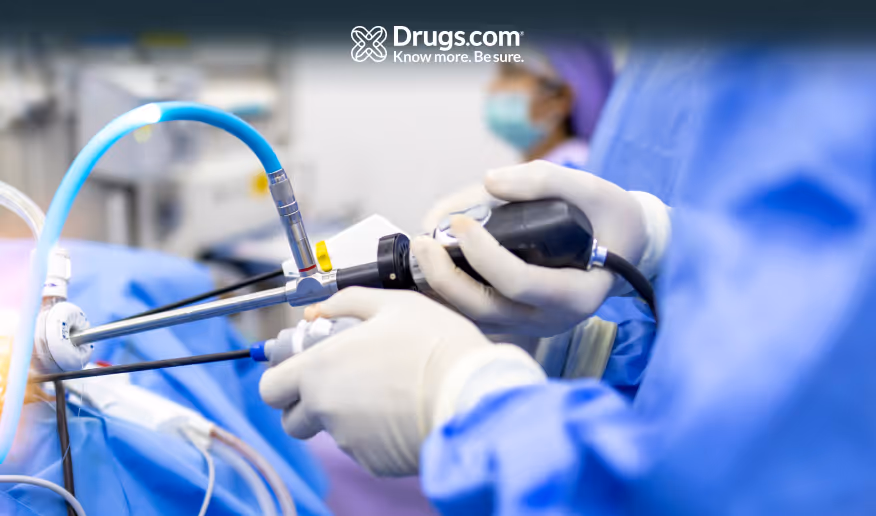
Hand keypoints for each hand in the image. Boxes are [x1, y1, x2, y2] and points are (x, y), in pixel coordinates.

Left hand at [259, 287, 544, 476]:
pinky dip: (376, 433)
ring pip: (333, 431)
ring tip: (390, 389)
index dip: (282, 378)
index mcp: (320, 370)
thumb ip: (347, 302)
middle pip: (293, 420)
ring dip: (349, 414)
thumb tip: (318, 311)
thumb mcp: (394, 304)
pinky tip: (404, 410)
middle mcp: (326, 410)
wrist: (474, 394)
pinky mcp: (375, 462)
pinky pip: (364, 447)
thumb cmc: (436, 345)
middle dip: (307, 404)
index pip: (270, 388)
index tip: (302, 368)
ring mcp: (349, 441)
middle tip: (342, 382)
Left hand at [413, 160, 668, 336]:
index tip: (461, 221)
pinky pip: (472, 314)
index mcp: (578, 294)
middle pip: (486, 309)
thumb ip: (545, 180)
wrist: (626, 245)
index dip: (483, 253)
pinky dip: (446, 292)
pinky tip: (430, 263)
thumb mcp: (593, 188)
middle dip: (446, 277)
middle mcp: (552, 320)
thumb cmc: (611, 218)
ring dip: (439, 287)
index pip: (518, 283)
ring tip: (420, 249)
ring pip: (473, 318)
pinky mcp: (515, 320)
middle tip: (422, 242)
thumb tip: (490, 181)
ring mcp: (531, 325)